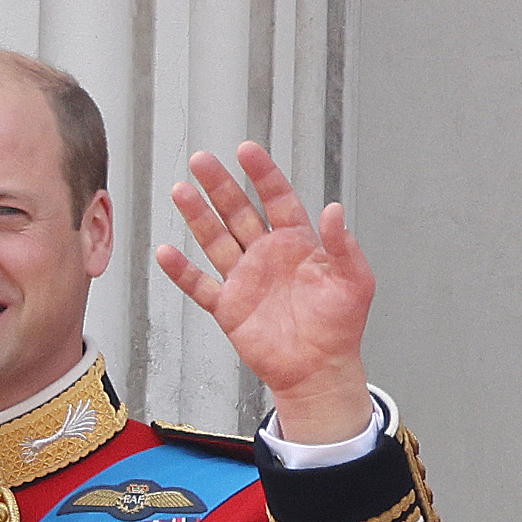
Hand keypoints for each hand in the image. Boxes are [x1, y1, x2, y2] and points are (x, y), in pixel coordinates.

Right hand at [154, 142, 376, 444]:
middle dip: (220, 185)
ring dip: (197, 216)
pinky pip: (200, 285)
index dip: (262, 174)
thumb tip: (334, 209)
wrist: (320, 370)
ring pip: (215, 240)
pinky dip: (182, 271)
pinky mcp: (229, 307)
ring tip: (180, 191)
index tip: (246, 151)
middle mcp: (266, 255)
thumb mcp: (355, 280)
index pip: (276, 198)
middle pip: (238, 211)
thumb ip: (343, 245)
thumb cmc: (341, 327)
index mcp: (297, 242)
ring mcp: (245, 279)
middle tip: (201, 160)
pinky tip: (166, 253)